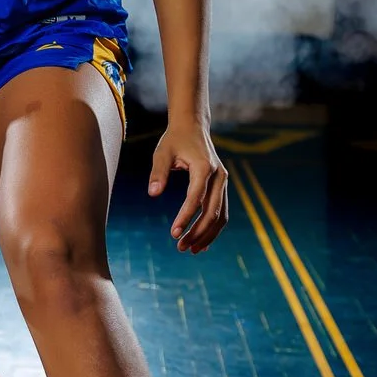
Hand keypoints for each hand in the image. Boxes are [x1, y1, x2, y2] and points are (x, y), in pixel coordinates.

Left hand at [148, 122, 227, 253]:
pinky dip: (213, 227)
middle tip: (181, 247)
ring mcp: (223, 182)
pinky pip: (221, 211)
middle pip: (212, 211)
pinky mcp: (222, 186)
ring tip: (190, 249)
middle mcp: (219, 176)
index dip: (185, 217)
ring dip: (207, 234)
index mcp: (205, 168)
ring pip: (220, 215)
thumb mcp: (162, 153)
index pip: (196, 198)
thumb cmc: (175, 139)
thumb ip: (158, 173)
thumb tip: (153, 194)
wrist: (193, 126)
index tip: (174, 234)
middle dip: (198, 232)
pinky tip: (200, 241)